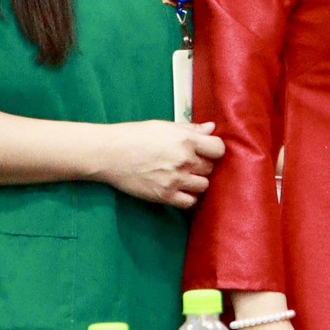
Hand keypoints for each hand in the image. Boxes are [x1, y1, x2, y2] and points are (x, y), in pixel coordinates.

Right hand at [94, 120, 225, 207]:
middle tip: (190, 163)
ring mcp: (176, 179)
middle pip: (210, 168)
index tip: (207, 150)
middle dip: (203, 165)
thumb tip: (211, 127)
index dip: (214, 150)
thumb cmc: (136, 136)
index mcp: (186, 140)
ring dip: (197, 182)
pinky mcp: (165, 195)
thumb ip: (190, 129)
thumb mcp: (165, 126)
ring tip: (184, 177)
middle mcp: (184, 160)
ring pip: (203, 186)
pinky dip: (188, 198)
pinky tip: (181, 190)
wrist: (110, 154)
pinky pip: (190, 202)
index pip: (219, 148)